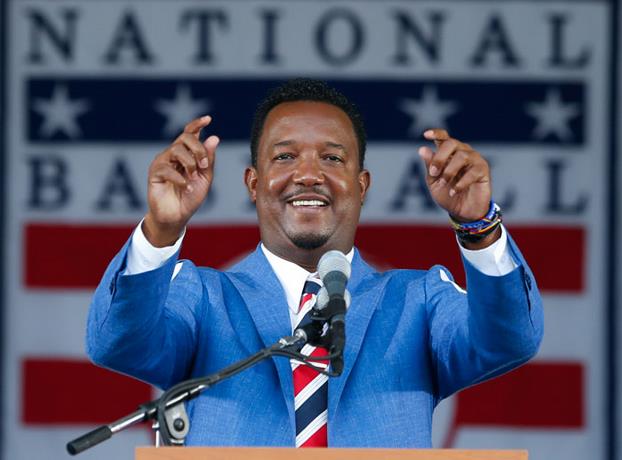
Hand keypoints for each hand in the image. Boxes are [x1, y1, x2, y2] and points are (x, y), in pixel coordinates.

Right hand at [143, 116, 219, 246]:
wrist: (177, 217)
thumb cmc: (190, 197)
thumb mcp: (205, 178)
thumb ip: (209, 160)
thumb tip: (214, 137)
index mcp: (186, 154)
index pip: (189, 133)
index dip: (197, 124)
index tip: (208, 119)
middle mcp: (172, 154)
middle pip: (185, 137)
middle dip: (199, 149)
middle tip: (204, 166)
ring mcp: (162, 162)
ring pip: (177, 150)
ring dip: (190, 164)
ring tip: (193, 178)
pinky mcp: (154, 173)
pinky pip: (168, 168)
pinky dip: (181, 179)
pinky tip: (186, 188)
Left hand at [418, 129, 490, 221]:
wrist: (462, 212)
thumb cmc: (447, 194)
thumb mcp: (433, 182)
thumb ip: (429, 166)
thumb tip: (422, 149)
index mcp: (449, 153)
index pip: (444, 137)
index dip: (436, 134)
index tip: (426, 135)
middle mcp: (462, 152)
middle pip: (451, 143)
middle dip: (440, 157)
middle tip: (433, 173)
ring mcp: (474, 159)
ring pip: (462, 156)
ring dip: (449, 172)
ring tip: (444, 184)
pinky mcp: (483, 170)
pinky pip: (472, 172)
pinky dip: (460, 183)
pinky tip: (453, 192)